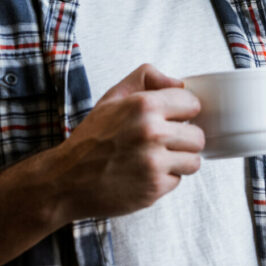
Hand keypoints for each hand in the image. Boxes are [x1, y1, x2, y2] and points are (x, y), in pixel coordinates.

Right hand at [50, 63, 203, 219]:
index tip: (171, 118)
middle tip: (162, 141)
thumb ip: (146, 78)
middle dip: (183, 138)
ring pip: (194, 160)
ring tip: (155, 158)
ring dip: (179, 160)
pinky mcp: (154, 188)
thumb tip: (180, 84)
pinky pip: (178, 181)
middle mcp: (151, 132)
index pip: (192, 104)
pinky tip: (144, 173)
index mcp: (143, 105)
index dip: (182, 111)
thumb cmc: (91, 137)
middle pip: (198, 135)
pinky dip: (164, 179)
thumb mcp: (112, 97)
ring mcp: (154, 162)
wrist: (67, 178)